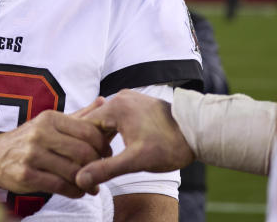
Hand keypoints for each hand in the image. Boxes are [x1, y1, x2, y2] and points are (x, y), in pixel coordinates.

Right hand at [0, 98, 112, 198]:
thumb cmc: (29, 139)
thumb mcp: (51, 122)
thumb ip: (79, 115)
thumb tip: (102, 101)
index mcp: (50, 118)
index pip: (88, 130)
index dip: (103, 144)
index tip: (107, 154)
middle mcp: (40, 133)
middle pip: (83, 151)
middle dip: (97, 164)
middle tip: (102, 170)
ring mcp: (31, 154)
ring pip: (72, 170)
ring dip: (87, 181)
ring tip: (92, 185)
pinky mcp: (25, 174)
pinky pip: (59, 186)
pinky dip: (74, 191)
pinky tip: (78, 192)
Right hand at [74, 89, 194, 192]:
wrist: (197, 132)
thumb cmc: (170, 145)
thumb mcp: (136, 161)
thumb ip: (106, 168)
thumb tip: (80, 178)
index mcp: (116, 106)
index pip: (82, 125)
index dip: (79, 147)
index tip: (79, 165)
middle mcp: (120, 98)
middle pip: (92, 122)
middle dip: (89, 144)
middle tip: (87, 166)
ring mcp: (129, 100)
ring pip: (103, 121)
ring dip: (100, 139)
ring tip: (99, 160)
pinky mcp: (136, 105)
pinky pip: (115, 118)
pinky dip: (111, 133)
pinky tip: (112, 149)